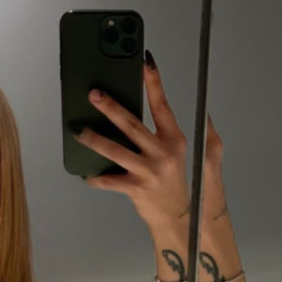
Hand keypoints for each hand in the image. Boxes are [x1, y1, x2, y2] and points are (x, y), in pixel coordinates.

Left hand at [74, 56, 223, 230]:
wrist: (179, 219)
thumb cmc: (180, 185)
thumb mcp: (198, 155)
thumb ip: (204, 134)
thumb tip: (205, 113)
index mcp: (174, 139)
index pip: (162, 105)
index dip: (154, 83)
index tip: (144, 62)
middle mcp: (162, 153)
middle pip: (132, 124)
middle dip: (111, 106)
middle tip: (94, 93)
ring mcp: (148, 170)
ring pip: (115, 150)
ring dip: (93, 138)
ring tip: (77, 129)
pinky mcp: (135, 188)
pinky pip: (108, 180)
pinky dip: (94, 177)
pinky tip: (84, 173)